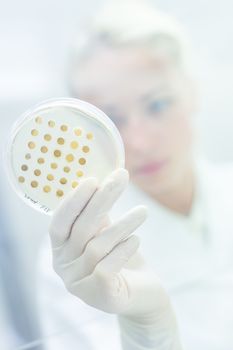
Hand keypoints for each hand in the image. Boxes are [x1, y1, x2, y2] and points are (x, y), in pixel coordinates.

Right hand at [49, 168, 147, 312]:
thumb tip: (103, 180)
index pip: (59, 222)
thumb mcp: (105, 232)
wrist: (142, 293)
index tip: (93, 179)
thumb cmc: (120, 257)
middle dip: (103, 200)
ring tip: (143, 211)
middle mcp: (64, 267)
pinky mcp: (99, 296)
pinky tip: (136, 240)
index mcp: (61, 249)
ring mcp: (79, 284)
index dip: (74, 200)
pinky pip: (109, 266)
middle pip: (81, 229)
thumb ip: (98, 215)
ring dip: (123, 224)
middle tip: (121, 177)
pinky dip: (124, 249)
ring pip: (98, 246)